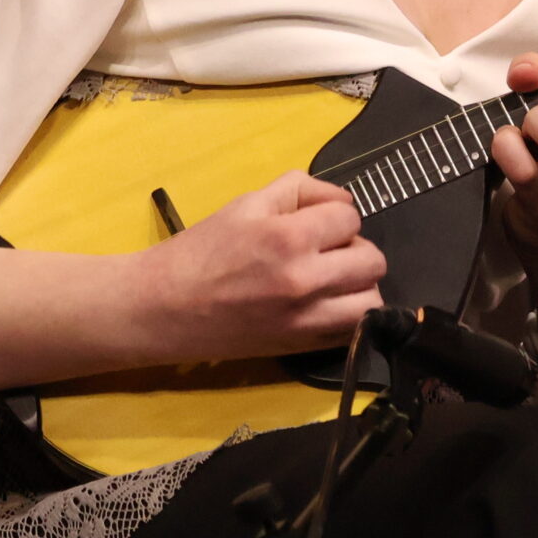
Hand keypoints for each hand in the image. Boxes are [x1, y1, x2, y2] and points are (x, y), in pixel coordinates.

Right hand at [132, 170, 385, 363]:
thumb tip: (342, 199)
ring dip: (359, 285)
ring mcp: (307, 320)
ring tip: (332, 279)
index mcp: (289, 238)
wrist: (165, 308)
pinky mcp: (303, 348)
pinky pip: (354, 331)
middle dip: (354, 248)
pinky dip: (350, 316)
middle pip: (373, 260)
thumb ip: (299, 190)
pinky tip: (327, 304)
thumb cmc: (201, 251)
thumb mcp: (246, 203)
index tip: (316, 222)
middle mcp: (305, 281)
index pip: (350, 216)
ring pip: (372, 300)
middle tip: (326, 249)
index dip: (336, 214)